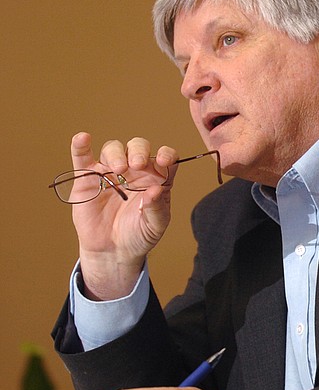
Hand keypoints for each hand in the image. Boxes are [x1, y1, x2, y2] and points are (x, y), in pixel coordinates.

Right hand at [69, 132, 178, 299]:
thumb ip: (157, 208)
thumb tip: (155, 190)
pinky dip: (81, 146)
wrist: (114, 251)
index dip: (166, 154)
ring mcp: (110, 171)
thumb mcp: (155, 225)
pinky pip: (83, 157)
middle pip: (138, 147)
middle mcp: (135, 170)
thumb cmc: (139, 234)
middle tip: (137, 165)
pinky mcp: (88, 178)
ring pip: (113, 149)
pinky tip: (83, 138)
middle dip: (139, 151)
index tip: (164, 161)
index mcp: (156, 177)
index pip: (165, 157)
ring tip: (118, 169)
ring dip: (117, 154)